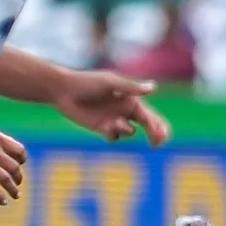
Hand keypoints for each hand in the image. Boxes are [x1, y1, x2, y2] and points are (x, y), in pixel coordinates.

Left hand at [55, 70, 171, 145]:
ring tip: (114, 123)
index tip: (161, 134)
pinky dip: (113, 134)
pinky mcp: (102, 127)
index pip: (151, 114)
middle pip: (147, 125)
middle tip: (157, 144)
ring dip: (126, 130)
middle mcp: (125, 109)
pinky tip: (106, 127)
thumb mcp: (111, 83)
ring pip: (130, 132)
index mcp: (130, 98)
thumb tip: (154, 87)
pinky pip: (114, 137)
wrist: (64, 90)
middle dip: (154, 134)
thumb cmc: (88, 82)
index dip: (159, 125)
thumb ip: (131, 87)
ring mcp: (114, 119)